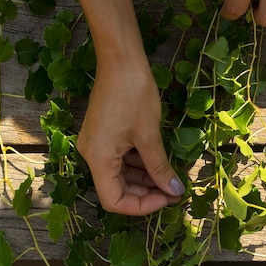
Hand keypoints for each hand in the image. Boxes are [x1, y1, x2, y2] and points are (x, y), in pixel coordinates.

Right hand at [77, 53, 184, 215]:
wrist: (119, 59)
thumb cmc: (133, 94)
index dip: (141, 206)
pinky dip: (138, 164)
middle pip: (116, 189)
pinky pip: (119, 159)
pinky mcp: (102, 135)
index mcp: (98, 159)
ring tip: (169, 178)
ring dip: (143, 179)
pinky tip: (158, 162)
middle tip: (173, 192)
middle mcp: (92, 155)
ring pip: (119, 174)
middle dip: (145, 193)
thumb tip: (174, 192)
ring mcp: (96, 145)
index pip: (114, 201)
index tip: (166, 200)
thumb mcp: (149, 135)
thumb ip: (160, 167)